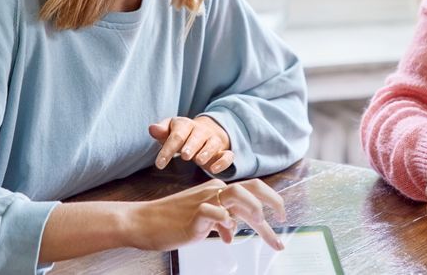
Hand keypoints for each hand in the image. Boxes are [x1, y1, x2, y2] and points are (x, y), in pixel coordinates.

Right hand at [129, 178, 286, 251]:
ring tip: (261, 224)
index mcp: (217, 190)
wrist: (143, 221)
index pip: (252, 188)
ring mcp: (204, 202)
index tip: (282, 216)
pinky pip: (215, 214)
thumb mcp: (202, 220)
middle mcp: (214, 191)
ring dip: (254, 209)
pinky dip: (226, 224)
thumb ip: (220, 223)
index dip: (271, 199)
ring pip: (237, 194)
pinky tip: (226, 237)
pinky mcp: (193, 216)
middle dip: (273, 201)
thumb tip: (232, 232)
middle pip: (251, 188)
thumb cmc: (170, 220)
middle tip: (283, 219)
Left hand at [150, 116, 234, 173]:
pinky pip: (228, 155)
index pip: (177, 135)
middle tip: (185, 156)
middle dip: (191, 145)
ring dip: (206, 152)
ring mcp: (214, 140)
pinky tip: (214, 170)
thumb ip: (162, 131)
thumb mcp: (170, 131)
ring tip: (199, 161)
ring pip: (213, 144)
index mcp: (186, 125)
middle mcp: (201, 131)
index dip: (168, 149)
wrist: (205, 132)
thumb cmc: (182, 135)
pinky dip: (223, 162)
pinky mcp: (224, 152)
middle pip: (197, 137)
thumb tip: (152, 128)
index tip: (159, 164)